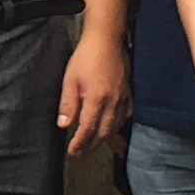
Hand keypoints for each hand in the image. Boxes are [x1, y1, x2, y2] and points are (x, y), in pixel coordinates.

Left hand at [57, 30, 131, 155]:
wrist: (107, 40)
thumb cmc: (86, 58)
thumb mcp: (70, 80)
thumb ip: (68, 104)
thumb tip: (64, 125)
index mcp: (96, 100)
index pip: (88, 129)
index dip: (80, 143)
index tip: (73, 152)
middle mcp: (113, 103)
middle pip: (103, 133)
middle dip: (92, 146)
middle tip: (81, 154)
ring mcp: (123, 99)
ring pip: (116, 126)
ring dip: (105, 140)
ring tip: (95, 146)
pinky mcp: (129, 94)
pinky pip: (126, 117)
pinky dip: (119, 127)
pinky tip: (114, 130)